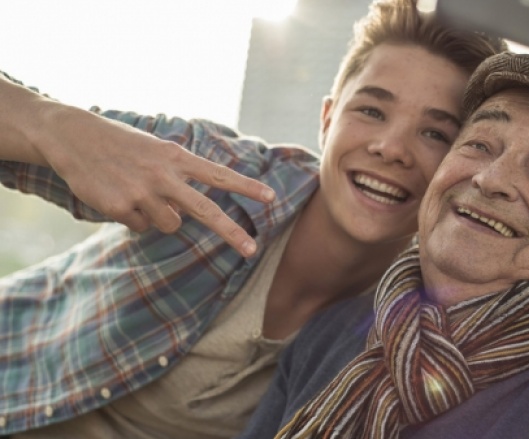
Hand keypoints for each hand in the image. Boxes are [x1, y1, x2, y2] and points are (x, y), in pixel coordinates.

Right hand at [32, 104, 274, 256]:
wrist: (72, 136)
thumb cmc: (122, 144)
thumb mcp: (156, 151)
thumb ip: (178, 177)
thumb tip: (186, 217)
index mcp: (176, 157)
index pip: (219, 175)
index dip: (246, 187)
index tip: (272, 198)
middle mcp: (163, 175)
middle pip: (205, 210)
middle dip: (231, 232)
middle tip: (252, 251)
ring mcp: (141, 193)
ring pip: (169, 225)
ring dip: (160, 217)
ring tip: (138, 193)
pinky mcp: (119, 207)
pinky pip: (139, 227)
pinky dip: (132, 217)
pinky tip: (117, 196)